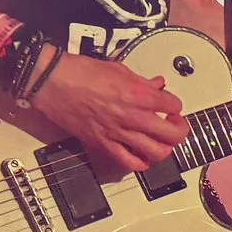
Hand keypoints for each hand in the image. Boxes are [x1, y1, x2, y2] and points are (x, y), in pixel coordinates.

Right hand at [29, 51, 187, 171]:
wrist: (51, 82)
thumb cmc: (79, 72)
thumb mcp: (118, 69)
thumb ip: (141, 81)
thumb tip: (156, 85)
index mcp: (138, 94)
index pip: (173, 105)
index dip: (174, 105)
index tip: (169, 105)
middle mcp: (131, 116)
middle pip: (173, 134)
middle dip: (179, 129)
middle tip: (174, 124)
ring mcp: (118, 133)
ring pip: (157, 152)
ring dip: (164, 147)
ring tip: (161, 140)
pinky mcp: (102, 144)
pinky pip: (129, 162)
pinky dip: (141, 162)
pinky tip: (143, 155)